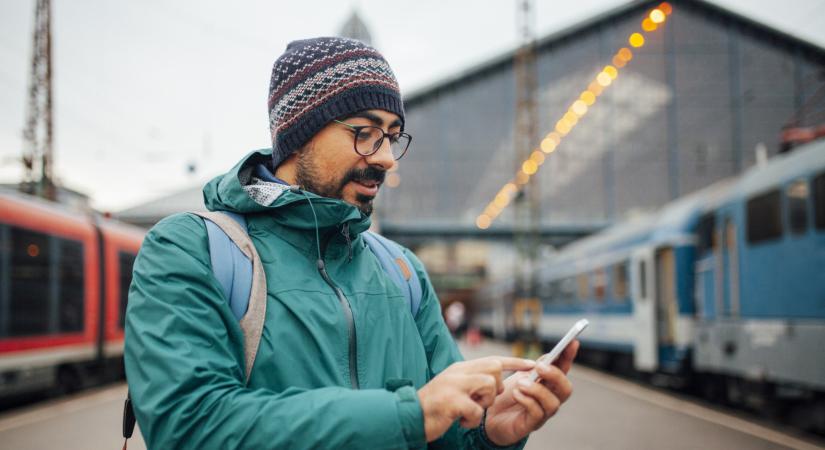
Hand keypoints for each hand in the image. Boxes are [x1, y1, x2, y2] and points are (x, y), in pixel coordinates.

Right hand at [417, 356, 535, 441]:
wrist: (409, 416)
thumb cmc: (434, 406)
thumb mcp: (454, 387)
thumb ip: (472, 380)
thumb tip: (496, 380)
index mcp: (460, 368)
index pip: (493, 359)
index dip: (515, 362)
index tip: (533, 363)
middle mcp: (458, 372)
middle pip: (494, 368)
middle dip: (496, 387)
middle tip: (481, 399)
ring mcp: (454, 385)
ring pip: (489, 385)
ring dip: (484, 403)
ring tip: (468, 411)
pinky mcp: (451, 401)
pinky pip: (476, 409)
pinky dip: (472, 420)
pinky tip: (460, 421)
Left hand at [483, 340, 579, 445]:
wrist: (486, 415)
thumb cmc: (504, 394)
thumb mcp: (517, 375)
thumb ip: (532, 367)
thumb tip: (547, 357)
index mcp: (547, 384)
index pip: (563, 369)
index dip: (569, 357)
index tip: (572, 342)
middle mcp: (549, 399)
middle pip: (565, 389)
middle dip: (555, 376)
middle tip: (539, 367)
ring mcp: (542, 413)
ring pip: (553, 403)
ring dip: (538, 390)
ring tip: (521, 383)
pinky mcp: (530, 425)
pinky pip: (537, 414)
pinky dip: (527, 401)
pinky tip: (516, 393)